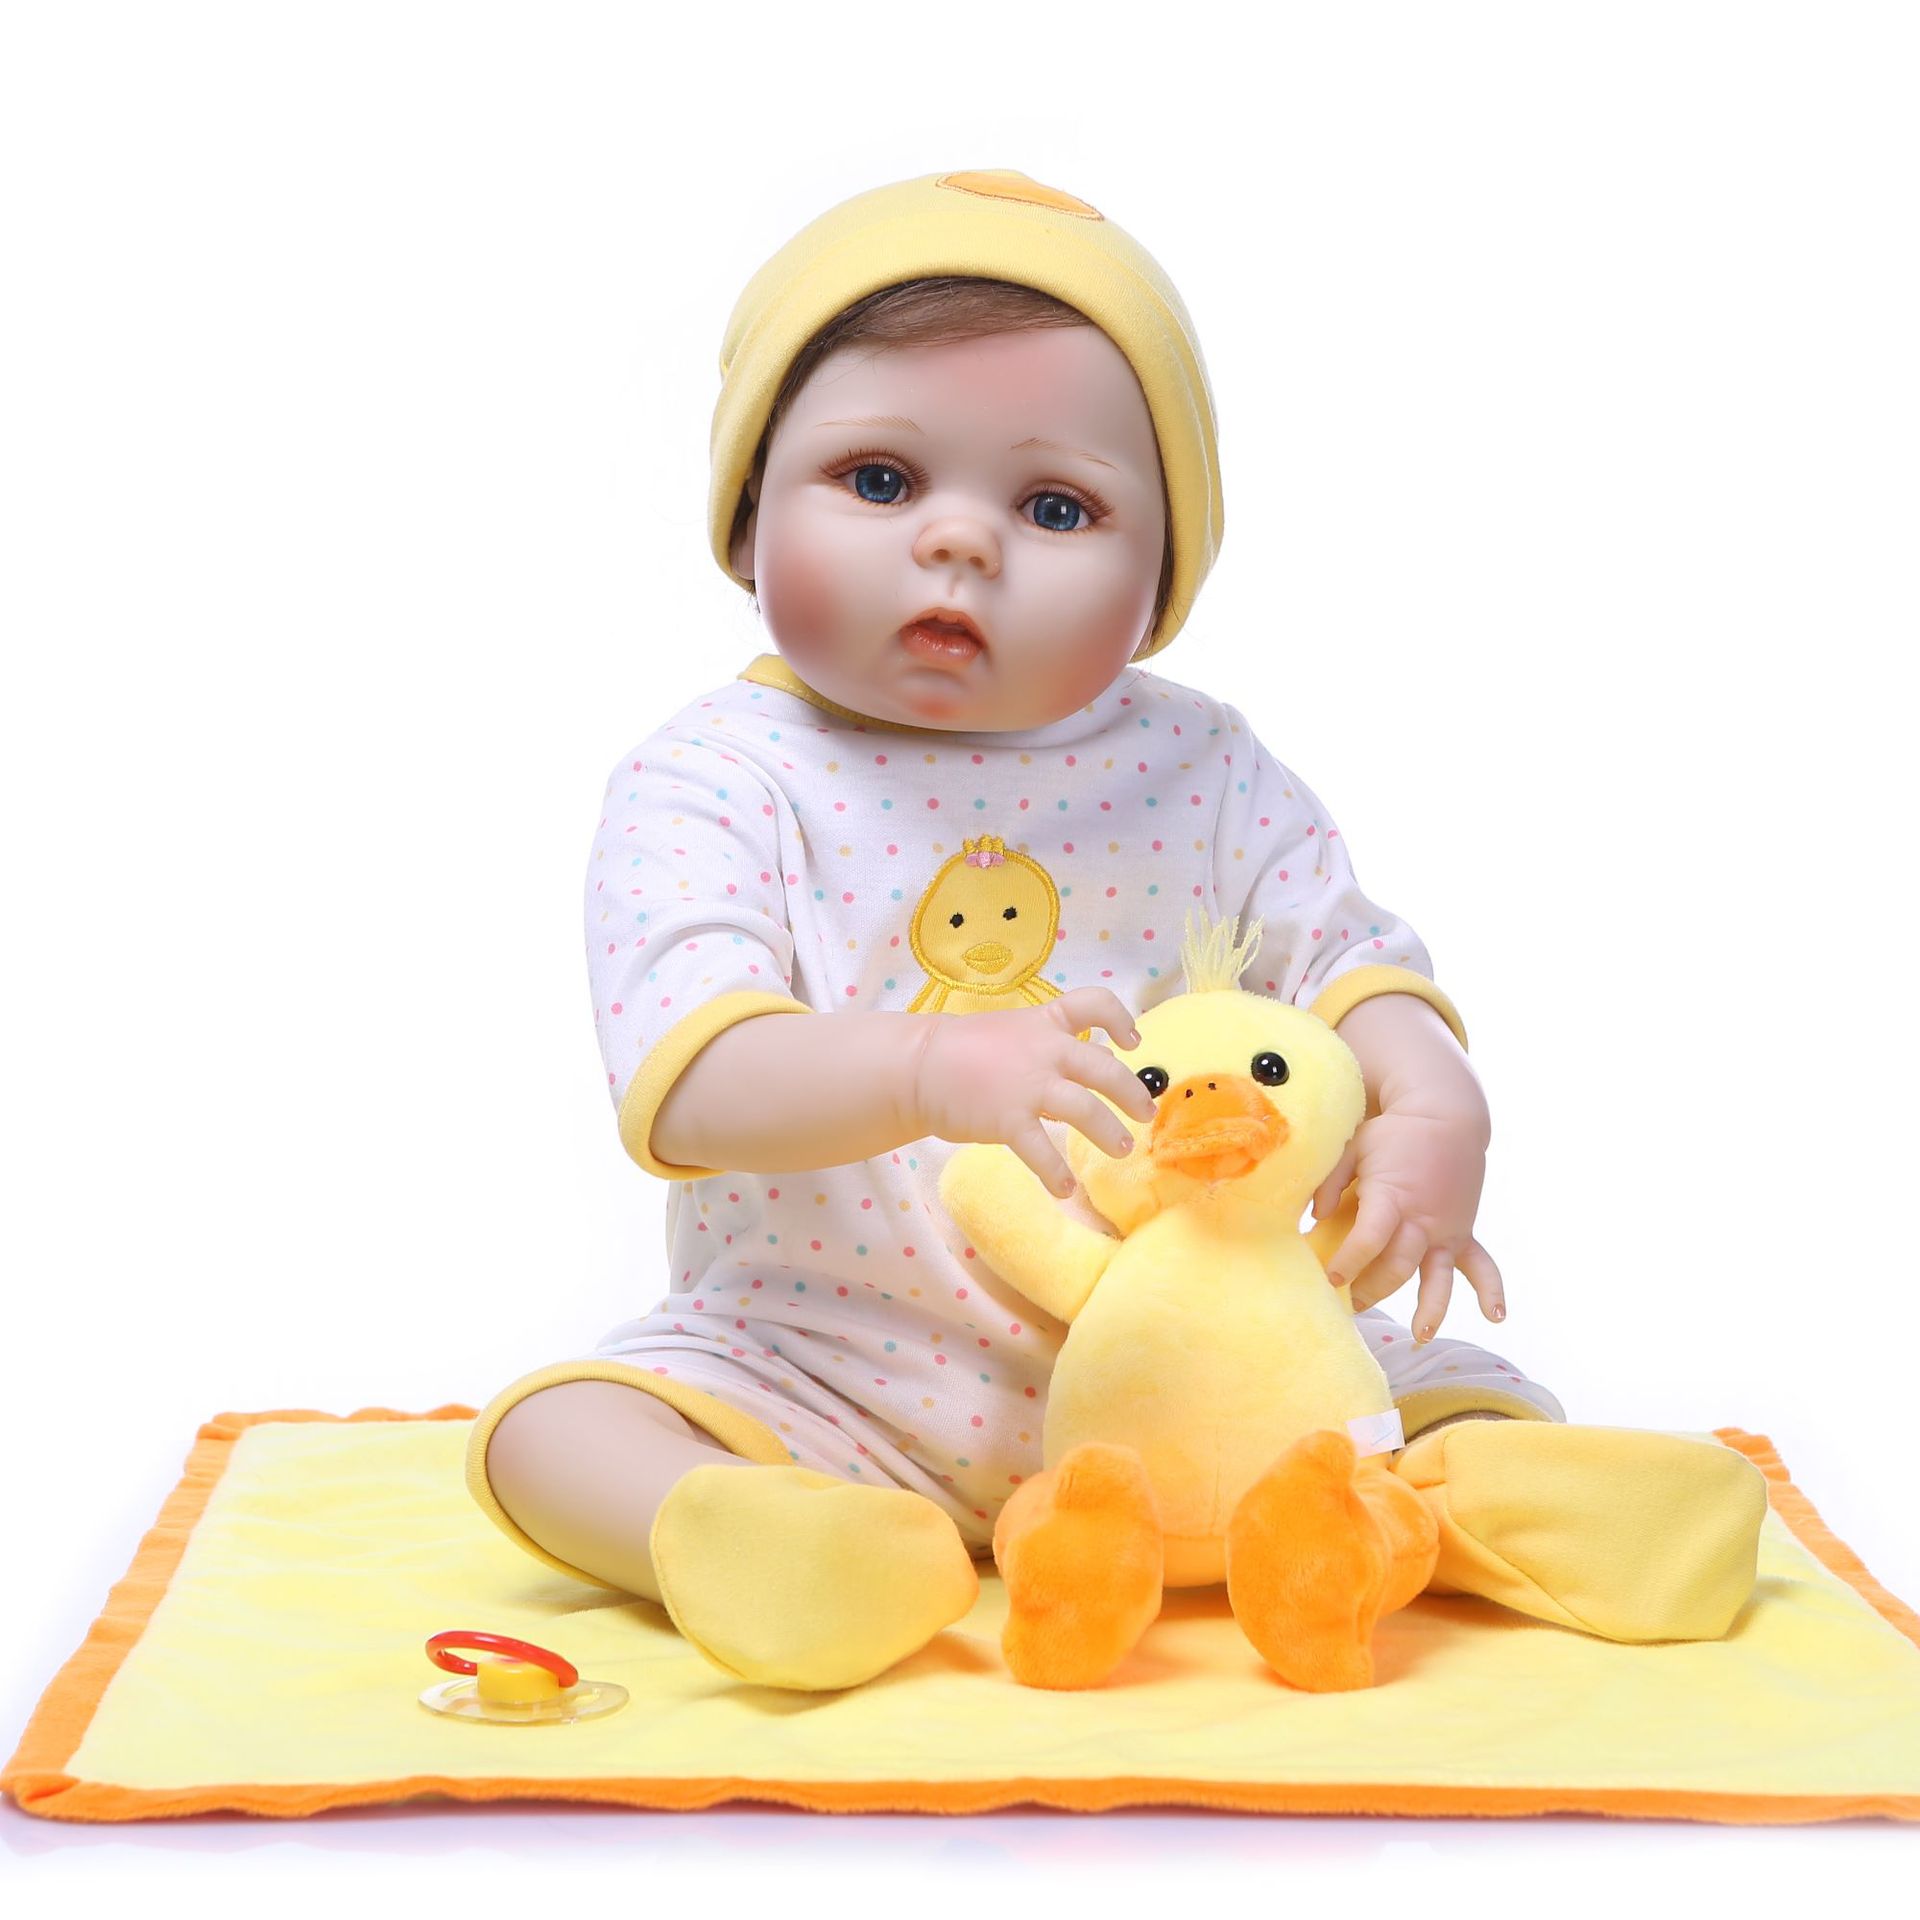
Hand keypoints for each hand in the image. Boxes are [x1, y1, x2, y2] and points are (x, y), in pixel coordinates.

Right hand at [913, 989, 1155, 1198]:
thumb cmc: (960, 1050)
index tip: (1132, 1043)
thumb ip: (1045, 1046)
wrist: (917, 1067)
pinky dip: (1057, 1173)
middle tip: (1145, 1114)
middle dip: (1131, 1093)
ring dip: (1109, 1133)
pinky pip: (1042, 1151)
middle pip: (1103, 1068)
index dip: (1120, 1020)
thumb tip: (1080, 1068)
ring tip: (1122, 1149)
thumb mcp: (1010, 1032)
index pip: (1094, 1004)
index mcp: (1044, 1023)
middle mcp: (1044, 1051)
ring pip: (1086, 1110)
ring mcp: (1028, 1085)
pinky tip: (1064, 1189)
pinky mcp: (1008, 1119)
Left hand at [1309, 1107, 1505, 1342]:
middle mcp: (1423, 1220)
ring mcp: (1446, 1230)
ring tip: (1420, 1336)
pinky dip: (1490, 1290)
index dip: (1348, 1262)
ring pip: (1438, 1277)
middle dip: (1370, 1290)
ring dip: (1430, 1308)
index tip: (1329, 1277)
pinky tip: (1495, 1315)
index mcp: (1393, 1197)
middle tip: (1347, 1304)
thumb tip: (1313, 1216)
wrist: (1445, 1117)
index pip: (1370, 1240)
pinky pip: (1481, 1266)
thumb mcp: (1354, 1146)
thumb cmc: (1392, 1133)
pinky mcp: (1462, 1233)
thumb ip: (1330, 1181)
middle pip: (1397, 1267)